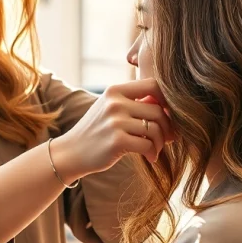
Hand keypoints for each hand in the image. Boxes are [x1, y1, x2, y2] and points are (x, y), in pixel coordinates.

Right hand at [52, 79, 174, 179]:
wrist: (71, 152)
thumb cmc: (97, 131)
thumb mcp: (112, 109)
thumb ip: (136, 103)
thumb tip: (170, 106)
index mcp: (115, 90)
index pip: (153, 85)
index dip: (167, 99)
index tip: (168, 115)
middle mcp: (115, 102)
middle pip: (158, 110)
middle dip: (167, 127)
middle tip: (168, 139)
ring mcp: (115, 121)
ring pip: (155, 129)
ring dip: (161, 142)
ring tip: (155, 149)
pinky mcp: (117, 141)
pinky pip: (148, 144)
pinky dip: (153, 153)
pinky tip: (150, 157)